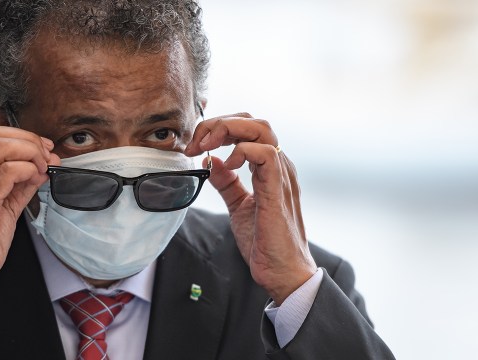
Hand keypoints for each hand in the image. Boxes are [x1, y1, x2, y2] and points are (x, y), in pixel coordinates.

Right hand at [0, 125, 57, 311]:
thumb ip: (17, 184)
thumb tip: (41, 164)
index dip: (20, 136)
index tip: (42, 148)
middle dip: (29, 141)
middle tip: (48, 156)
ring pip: (0, 148)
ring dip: (31, 154)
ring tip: (44, 169)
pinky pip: (6, 173)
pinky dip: (28, 170)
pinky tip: (36, 179)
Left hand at [185, 113, 316, 304]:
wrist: (282, 273)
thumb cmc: (265, 242)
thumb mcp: (238, 206)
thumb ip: (227, 183)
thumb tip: (212, 162)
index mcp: (269, 168)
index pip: (246, 129)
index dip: (217, 129)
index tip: (195, 146)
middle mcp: (278, 165)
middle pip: (252, 122)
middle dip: (219, 124)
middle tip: (196, 142)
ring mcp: (281, 175)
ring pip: (260, 129)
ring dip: (227, 130)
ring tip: (207, 147)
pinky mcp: (278, 189)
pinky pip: (266, 153)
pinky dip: (242, 151)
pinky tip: (229, 164)